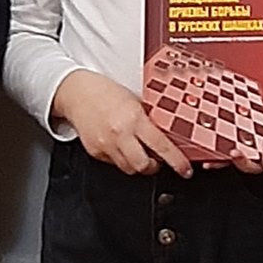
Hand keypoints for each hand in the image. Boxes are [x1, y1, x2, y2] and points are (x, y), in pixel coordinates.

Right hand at [51, 69, 191, 177]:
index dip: (176, 161)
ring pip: (128, 169)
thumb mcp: (136, 101)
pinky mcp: (95, 152)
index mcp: (134, 119)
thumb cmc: (106, 92)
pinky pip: (113, 164)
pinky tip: (120, 145)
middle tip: (157, 159)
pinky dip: (121, 158)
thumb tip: (168, 136)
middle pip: (143, 166)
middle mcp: (120, 135)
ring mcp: (105, 145)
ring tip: (138, 151)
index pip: (161, 147)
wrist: (77, 92)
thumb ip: (150, 119)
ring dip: (137, 163)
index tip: (185, 170)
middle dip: (153, 166)